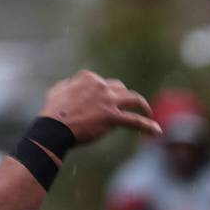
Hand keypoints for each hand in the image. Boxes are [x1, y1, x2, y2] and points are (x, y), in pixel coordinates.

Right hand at [40, 71, 160, 144]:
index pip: (101, 82)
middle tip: (124, 104)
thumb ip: (68, 85)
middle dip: (122, 96)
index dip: (102, 92)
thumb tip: (72, 85)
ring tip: (147, 111)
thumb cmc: (52, 112)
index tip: (100, 101)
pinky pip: (135, 121)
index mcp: (88, 78)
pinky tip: (156, 131)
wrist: (53, 128)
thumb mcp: (57, 91)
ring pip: (133, 99)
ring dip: (142, 105)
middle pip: (119, 88)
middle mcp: (101, 86)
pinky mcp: (113, 117)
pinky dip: (147, 126)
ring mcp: (109, 101)